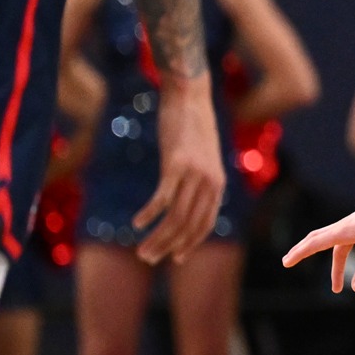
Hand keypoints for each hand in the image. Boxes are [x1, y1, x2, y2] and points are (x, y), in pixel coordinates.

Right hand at [133, 80, 226, 264]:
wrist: (190, 96)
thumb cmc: (193, 127)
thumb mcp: (203, 156)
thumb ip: (200, 180)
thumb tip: (189, 201)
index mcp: (218, 184)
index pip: (204, 225)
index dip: (189, 244)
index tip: (174, 258)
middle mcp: (210, 182)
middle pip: (188, 226)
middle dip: (168, 247)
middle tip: (148, 258)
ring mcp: (194, 174)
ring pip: (175, 218)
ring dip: (157, 238)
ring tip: (141, 250)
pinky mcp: (176, 164)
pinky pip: (162, 198)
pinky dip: (149, 214)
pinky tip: (136, 223)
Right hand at [282, 186, 354, 292]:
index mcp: (343, 231)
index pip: (315, 243)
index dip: (299, 254)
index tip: (285, 262)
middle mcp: (345, 227)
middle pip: (319, 240)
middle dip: (304, 252)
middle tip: (289, 261)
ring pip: (340, 248)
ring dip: (338, 267)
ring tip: (338, 288)